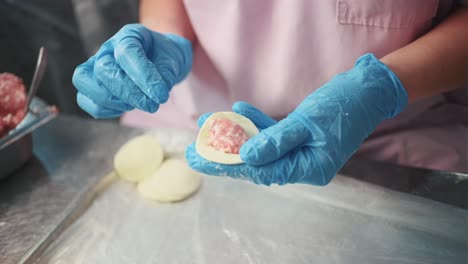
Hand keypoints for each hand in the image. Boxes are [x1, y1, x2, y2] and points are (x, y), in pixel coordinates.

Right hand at [72, 24, 191, 117]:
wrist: (160, 62)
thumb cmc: (165, 59)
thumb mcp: (173, 62)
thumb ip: (165, 76)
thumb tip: (154, 95)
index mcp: (129, 36)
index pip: (127, 52)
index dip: (144, 77)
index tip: (161, 96)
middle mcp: (108, 49)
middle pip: (103, 69)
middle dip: (128, 93)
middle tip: (151, 105)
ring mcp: (95, 66)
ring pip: (85, 83)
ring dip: (115, 101)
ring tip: (138, 104)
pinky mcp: (91, 85)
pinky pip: (87, 101)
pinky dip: (107, 109)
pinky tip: (127, 107)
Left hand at [186, 54, 407, 185]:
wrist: (367, 89)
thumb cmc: (343, 106)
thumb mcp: (308, 123)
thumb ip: (276, 141)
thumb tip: (247, 157)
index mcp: (308, 168)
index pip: (261, 171)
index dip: (228, 165)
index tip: (200, 160)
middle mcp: (302, 164)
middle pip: (256, 162)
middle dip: (224, 154)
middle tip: (193, 151)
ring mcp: (300, 150)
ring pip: (261, 146)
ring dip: (236, 134)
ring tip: (208, 124)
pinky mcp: (299, 136)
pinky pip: (271, 133)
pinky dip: (255, 123)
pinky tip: (238, 111)